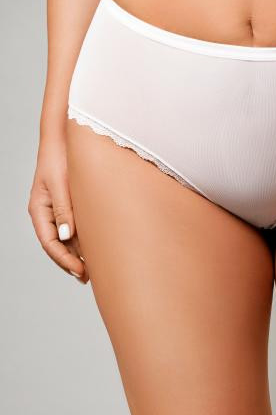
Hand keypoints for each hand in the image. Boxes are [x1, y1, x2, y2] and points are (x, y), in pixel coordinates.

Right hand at [28, 135, 88, 283]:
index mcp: (39, 209)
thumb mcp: (61, 184)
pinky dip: (84, 238)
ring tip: (95, 268)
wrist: (67, 137)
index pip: (50, 243)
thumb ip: (64, 210)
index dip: (64, 260)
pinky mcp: (71, 203)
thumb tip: (66, 236)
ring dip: (79, 252)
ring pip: (67, 237)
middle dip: (71, 262)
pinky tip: (97, 246)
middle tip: (88, 277)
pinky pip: (75, 226)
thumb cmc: (61, 157)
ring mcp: (59, 208)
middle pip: (58, 245)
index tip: (80, 271)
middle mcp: (47, 212)